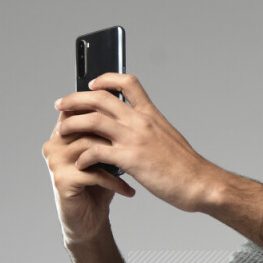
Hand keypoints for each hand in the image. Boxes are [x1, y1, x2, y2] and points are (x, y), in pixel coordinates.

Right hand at [43, 105, 136, 245]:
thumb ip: (107, 135)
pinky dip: (115, 182)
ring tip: (137, 168)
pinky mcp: (62, 180)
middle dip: (114, 134)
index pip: (78, 111)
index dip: (102, 111)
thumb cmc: (98, 188)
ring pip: (90, 146)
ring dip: (118, 158)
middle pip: (84, 126)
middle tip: (139, 142)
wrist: (89, 222)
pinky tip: (129, 191)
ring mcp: (55, 162)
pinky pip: (94, 173)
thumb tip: (128, 111)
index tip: (129, 116)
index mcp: (61, 135)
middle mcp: (53, 145)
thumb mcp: (104, 157)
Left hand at [53, 73, 214, 213]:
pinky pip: (96, 151)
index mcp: (151, 114)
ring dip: (71, 124)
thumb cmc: (187, 167)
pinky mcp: (131, 160)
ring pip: (92, 120)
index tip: (92, 84)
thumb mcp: (168, 138)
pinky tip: (80, 163)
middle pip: (99, 98)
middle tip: (60, 106)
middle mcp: (141, 121)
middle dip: (74, 99)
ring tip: (61, 132)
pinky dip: (83, 156)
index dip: (105, 78)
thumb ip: (150, 130)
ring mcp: (135, 139)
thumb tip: (134, 133)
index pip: (126, 82)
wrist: (202, 184)